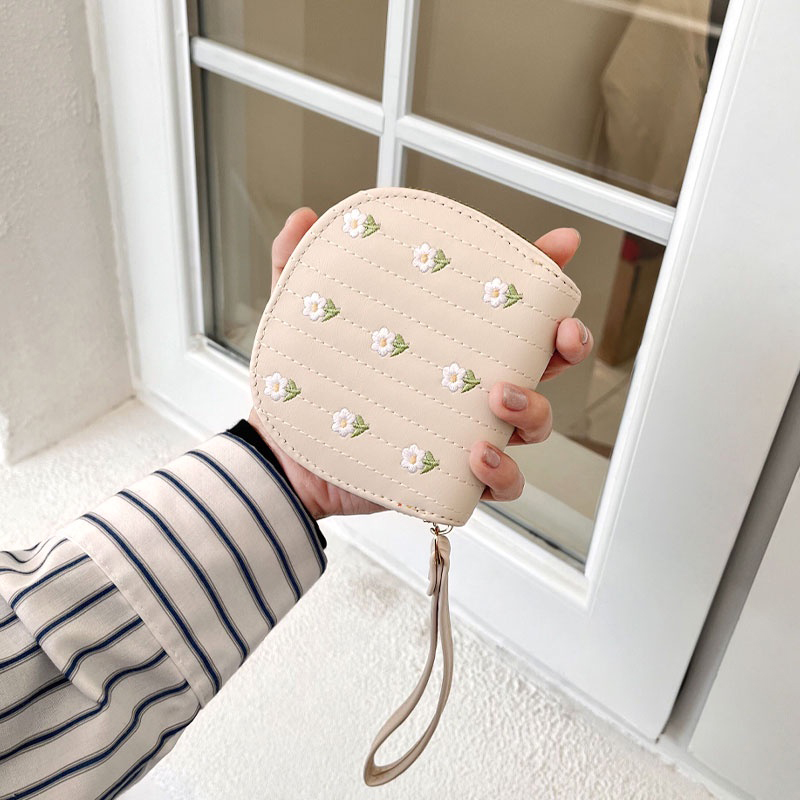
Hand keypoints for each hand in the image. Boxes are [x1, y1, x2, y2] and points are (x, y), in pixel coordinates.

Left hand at [248, 207, 592, 517]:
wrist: (289, 459)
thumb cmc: (313, 387)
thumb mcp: (306, 320)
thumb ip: (299, 265)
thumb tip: (300, 216)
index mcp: (449, 342)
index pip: (507, 307)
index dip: (544, 276)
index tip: (562, 247)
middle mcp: (468, 386)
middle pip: (543, 363)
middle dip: (568, 344)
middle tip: (560, 335)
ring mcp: (466, 431)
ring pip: (534, 421)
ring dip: (532, 407)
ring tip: (497, 397)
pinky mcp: (452, 475)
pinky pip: (503, 482)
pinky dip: (504, 471)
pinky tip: (479, 455)